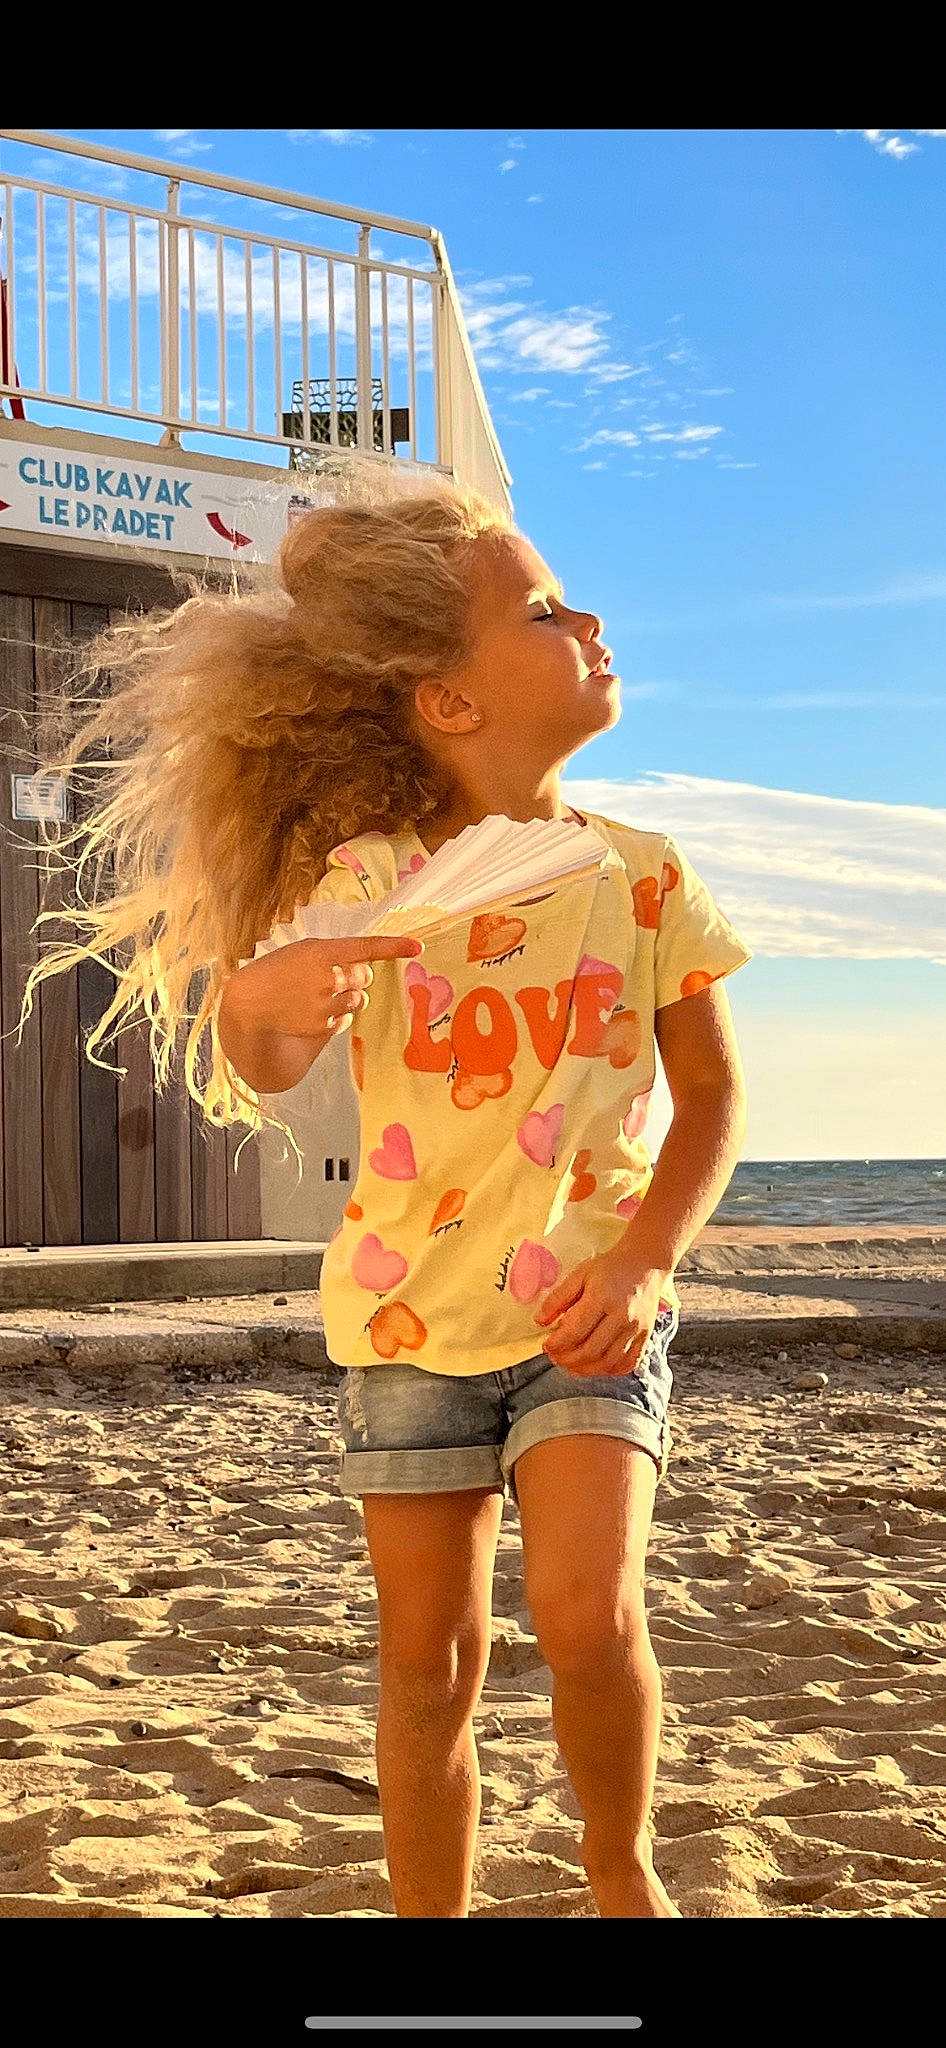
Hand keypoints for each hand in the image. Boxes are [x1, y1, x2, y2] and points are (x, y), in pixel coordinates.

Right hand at [228, 933, 424, 1042]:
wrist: (248, 1004)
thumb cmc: (275, 972)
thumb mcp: (301, 953)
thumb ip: (333, 955)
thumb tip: (365, 969)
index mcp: (320, 952)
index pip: (364, 948)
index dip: (393, 946)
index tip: (417, 947)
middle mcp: (327, 977)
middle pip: (365, 977)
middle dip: (356, 978)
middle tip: (332, 979)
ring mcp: (325, 1004)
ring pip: (357, 1000)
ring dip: (345, 998)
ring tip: (315, 997)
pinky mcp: (323, 1026)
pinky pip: (344, 1020)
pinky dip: (334, 1016)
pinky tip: (310, 1012)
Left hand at [533, 1248, 670, 1377]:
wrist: (645, 1265)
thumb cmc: (610, 1268)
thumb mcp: (580, 1275)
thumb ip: (558, 1298)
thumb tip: (540, 1321)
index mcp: (602, 1297)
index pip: (575, 1330)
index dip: (557, 1343)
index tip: (546, 1345)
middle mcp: (621, 1316)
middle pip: (591, 1350)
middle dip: (568, 1359)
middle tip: (555, 1357)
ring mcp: (636, 1329)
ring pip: (609, 1362)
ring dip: (586, 1370)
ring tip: (571, 1366)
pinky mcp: (646, 1337)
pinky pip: (628, 1363)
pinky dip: (610, 1371)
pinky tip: (596, 1367)